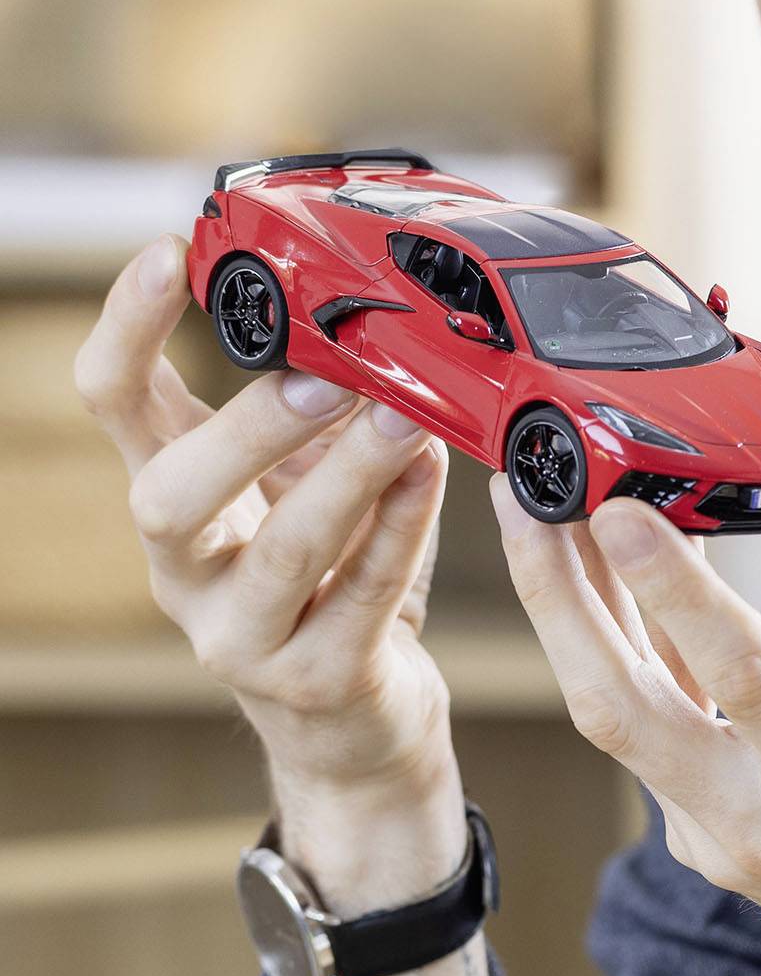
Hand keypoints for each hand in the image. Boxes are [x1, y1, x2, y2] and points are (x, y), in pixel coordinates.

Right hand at [75, 233, 456, 802]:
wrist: (359, 723)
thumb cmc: (330, 578)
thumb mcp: (295, 482)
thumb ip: (301, 406)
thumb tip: (338, 292)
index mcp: (171, 502)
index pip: (112, 405)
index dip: (126, 329)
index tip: (168, 252)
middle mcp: (184, 573)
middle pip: (166, 498)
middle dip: (243, 430)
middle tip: (322, 372)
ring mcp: (240, 639)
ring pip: (278, 554)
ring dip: (345, 477)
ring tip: (402, 415)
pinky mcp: (314, 683)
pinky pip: (360, 597)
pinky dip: (400, 529)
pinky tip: (434, 474)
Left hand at [493, 444, 760, 975]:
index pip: (739, 673)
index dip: (669, 586)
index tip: (612, 507)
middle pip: (618, 704)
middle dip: (555, 591)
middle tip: (522, 486)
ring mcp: (722, 844)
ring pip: (615, 718)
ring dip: (571, 613)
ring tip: (543, 508)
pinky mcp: (704, 846)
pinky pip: (646, 738)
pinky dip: (623, 653)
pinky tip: (611, 579)